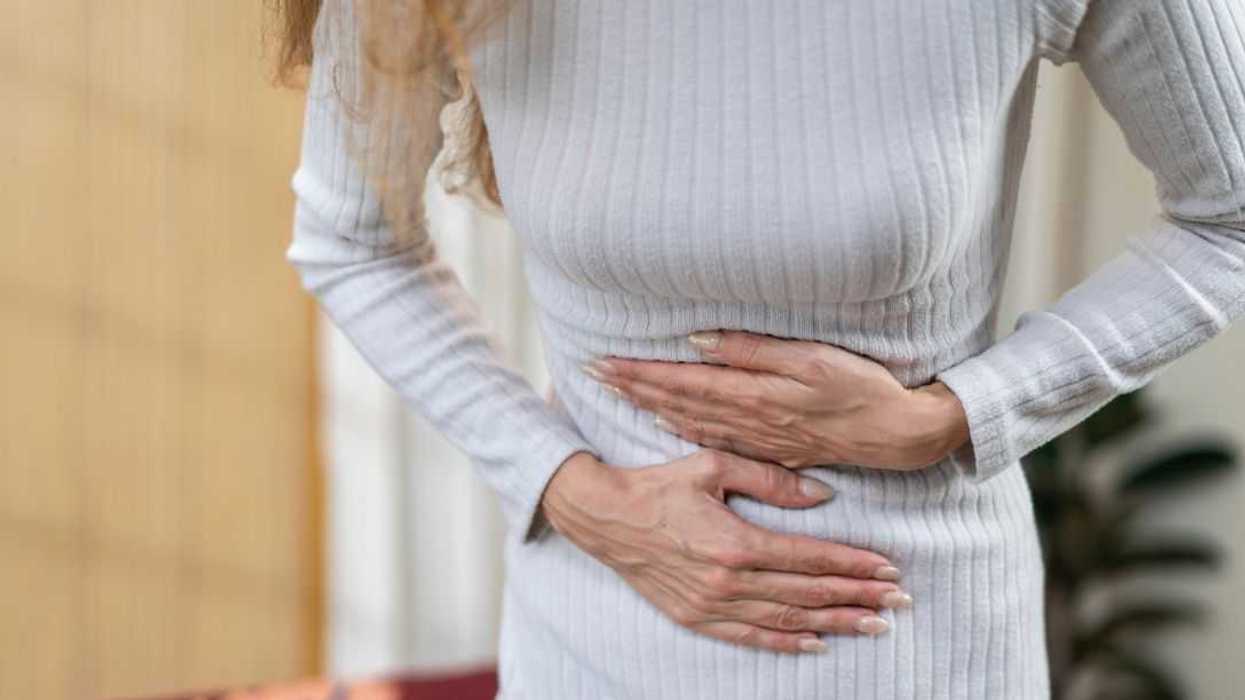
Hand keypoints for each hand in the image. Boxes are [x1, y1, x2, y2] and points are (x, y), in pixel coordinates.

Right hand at [540, 450, 913, 654]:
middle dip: (858, 597)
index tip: (888, 568)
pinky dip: (787, 643)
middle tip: (899, 601)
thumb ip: (771, 480)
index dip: (853, 565)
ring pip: (787, 620)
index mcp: (736, 541)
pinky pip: (751, 637)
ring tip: (874, 624)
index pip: (810, 559)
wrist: (604, 516)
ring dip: (835, 623)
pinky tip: (818, 643)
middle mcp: (728, 581)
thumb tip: (822, 495)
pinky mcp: (696, 617)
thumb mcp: (713, 465)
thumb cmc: (659, 484)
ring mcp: (711, 605)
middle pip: (808, 594)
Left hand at [583, 330, 969, 469]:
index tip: (600, 363)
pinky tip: (665, 425)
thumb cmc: (859, 387)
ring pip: (688, 422)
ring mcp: (755, 438)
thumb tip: (695, 342)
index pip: (679, 381)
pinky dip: (681, 429)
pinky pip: (713, 440)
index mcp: (751, 393)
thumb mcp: (810, 359)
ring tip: (616, 395)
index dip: (638, 372)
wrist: (896, 435)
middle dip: (631, 388)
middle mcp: (745, 419)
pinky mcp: (769, 450)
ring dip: (649, 407)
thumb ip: (751, 351)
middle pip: (675, 402)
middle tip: (590, 375)